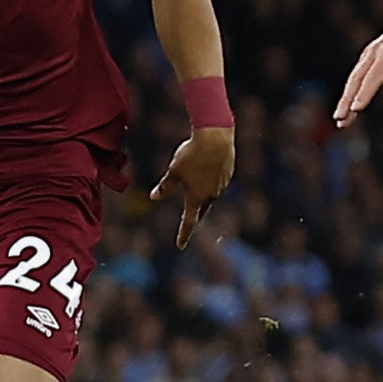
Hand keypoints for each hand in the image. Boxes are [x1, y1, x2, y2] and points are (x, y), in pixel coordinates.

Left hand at [152, 126, 234, 248]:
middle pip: (201, 208)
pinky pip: (218, 181)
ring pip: (210, 193)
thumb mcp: (173, 171)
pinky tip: (206, 164)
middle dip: (194, 213)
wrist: (216, 136)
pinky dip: (210, 178)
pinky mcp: (228, 173)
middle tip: (189, 219)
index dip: (183, 234)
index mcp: (196, 197)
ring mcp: (222, 184)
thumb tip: (153, 197)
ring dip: (202, 190)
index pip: (189, 221)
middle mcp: (211, 194)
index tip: (180, 245)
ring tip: (195, 172)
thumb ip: (165, 186)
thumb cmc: (192, 154)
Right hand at [333, 0, 382, 125]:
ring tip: (341, 120)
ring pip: (354, 79)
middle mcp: (374, 52)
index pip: (373, 77)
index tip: (356, 109)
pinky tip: (348, 107)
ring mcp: (369, 53)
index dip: (364, 94)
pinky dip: (351, 91)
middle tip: (340, 120)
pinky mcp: (368, 56)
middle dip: (347, 100)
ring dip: (346, 99)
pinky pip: (357, 76)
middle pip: (357, 79)